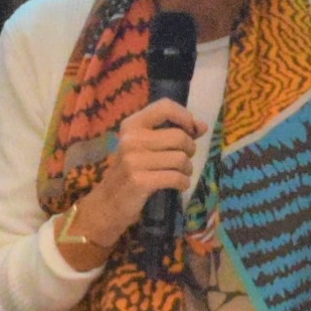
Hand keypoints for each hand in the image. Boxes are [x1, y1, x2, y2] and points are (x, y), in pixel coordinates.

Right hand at [73, 100, 200, 250]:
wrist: (108, 203)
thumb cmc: (131, 172)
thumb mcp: (146, 147)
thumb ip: (173, 133)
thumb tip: (202, 126)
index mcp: (132, 125)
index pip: (165, 107)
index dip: (185, 117)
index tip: (191, 131)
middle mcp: (131, 139)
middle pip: (179, 136)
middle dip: (189, 150)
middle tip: (183, 160)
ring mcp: (134, 160)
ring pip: (180, 158)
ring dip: (187, 169)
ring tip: (180, 174)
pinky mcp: (140, 181)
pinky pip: (176, 177)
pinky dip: (183, 183)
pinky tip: (179, 185)